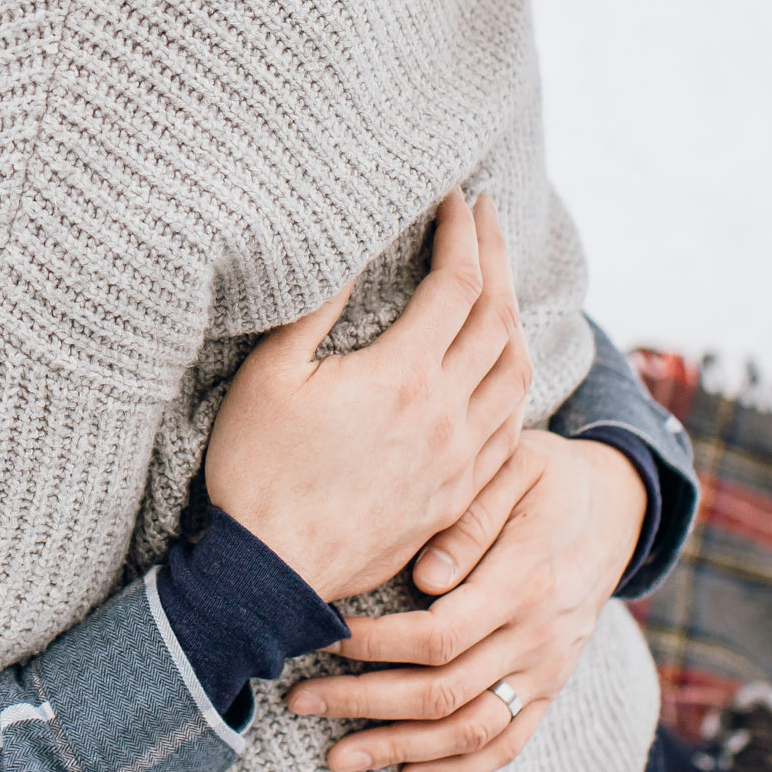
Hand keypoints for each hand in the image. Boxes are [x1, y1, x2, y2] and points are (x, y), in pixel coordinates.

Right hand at [206, 192, 530, 603]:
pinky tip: (495, 367)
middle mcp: (446, 416)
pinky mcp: (457, 496)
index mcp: (402, 377)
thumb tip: (347, 254)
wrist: (272, 573)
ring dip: (513, 317)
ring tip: (497, 283)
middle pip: (497, 317)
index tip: (452, 197)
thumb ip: (313, 310)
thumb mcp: (269, 375)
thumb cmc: (256, 470)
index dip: (460, 232)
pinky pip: (509, 427)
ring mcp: (459, 461)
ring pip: (515, 374)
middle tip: (487, 214)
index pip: (456, 283)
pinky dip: (510, 381)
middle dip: (497, 255)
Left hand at [284, 427, 646, 771]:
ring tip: (336, 756)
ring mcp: (547, 670)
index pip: (439, 634)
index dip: (375, 646)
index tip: (322, 637)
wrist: (617, 507)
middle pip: (444, 692)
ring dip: (399, 749)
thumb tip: (423, 578)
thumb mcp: (513, 470)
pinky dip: (459, 769)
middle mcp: (537, 637)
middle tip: (299, 700)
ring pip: (471, 731)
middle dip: (363, 703)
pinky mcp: (550, 688)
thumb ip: (468, 522)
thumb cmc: (546, 477)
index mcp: (523, 581)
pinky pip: (509, 744)